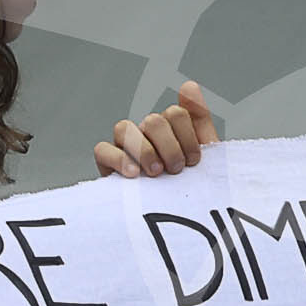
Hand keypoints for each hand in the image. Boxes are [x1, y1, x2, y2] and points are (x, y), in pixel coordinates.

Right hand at [94, 81, 213, 177]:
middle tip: (176, 170)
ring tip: (156, 173)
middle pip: (153, 120)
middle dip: (169, 147)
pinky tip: (134, 175)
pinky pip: (102, 149)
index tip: (195, 162)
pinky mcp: (107, 166)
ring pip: (125, 128)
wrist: (179, 220)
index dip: (187, 136)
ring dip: (144, 150)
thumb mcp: (204, 155)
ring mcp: (125, 148)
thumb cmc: (189, 188)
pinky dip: (118, 159)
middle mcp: (145, 134)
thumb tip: (188, 85)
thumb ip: (198, 118)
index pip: (175, 114)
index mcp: (169, 128)